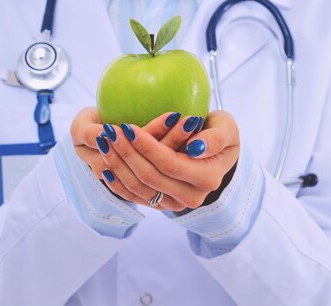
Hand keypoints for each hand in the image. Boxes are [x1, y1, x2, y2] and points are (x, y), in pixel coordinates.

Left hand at [73, 109, 239, 211]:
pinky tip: (105, 166)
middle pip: (150, 177)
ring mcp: (175, 204)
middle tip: (110, 130)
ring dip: (117, 165)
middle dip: (126, 153)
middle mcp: (191, 197)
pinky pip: (135, 197)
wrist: (219, 155)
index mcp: (206, 178)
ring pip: (139, 188)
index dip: (146, 146)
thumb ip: (216, 137)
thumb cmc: (221, 133)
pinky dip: (119, 183)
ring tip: (104, 142)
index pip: (169, 163)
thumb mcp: (227, 128)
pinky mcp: (162, 204)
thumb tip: (195, 147)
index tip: (128, 127)